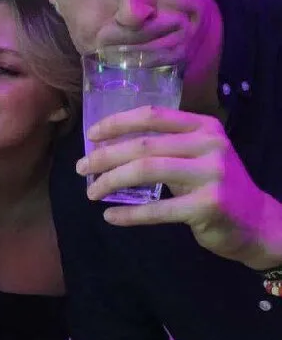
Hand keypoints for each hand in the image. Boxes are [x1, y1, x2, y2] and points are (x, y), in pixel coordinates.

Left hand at [77, 105, 281, 269]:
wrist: (257, 222)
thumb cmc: (215, 186)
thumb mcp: (197, 156)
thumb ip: (165, 146)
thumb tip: (108, 146)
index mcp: (203, 127)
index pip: (152, 116)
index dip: (117, 123)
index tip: (91, 135)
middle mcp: (209, 145)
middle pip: (143, 145)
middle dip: (105, 157)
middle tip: (81, 168)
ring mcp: (211, 174)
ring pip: (146, 171)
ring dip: (111, 181)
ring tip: (91, 192)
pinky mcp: (208, 205)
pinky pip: (158, 209)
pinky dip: (129, 214)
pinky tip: (110, 216)